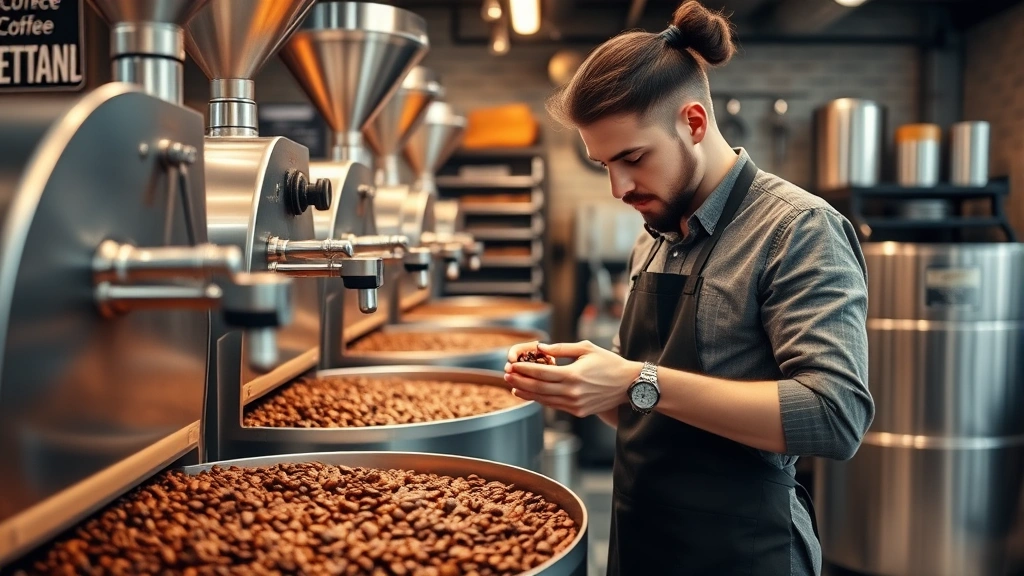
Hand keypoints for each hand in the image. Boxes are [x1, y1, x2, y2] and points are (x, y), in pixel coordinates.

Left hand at [503, 340, 641, 417]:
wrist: (629, 385)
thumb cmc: (609, 363)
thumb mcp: (586, 348)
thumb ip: (561, 349)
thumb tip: (540, 348)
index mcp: (573, 375)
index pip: (541, 373)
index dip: (523, 370)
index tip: (511, 366)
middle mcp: (572, 392)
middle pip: (538, 387)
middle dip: (519, 382)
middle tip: (505, 376)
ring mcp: (575, 404)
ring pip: (544, 399)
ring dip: (526, 393)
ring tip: (513, 387)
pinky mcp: (578, 412)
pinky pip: (554, 405)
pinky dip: (540, 400)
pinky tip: (530, 394)